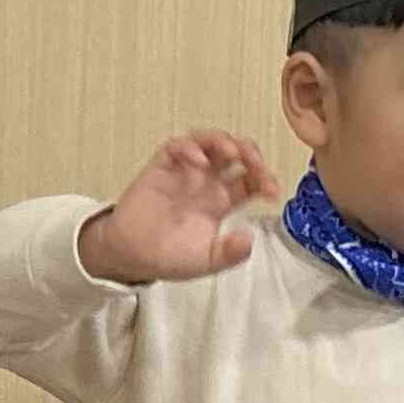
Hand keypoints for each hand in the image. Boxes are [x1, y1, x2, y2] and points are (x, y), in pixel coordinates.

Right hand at [79, 135, 279, 286]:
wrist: (131, 256)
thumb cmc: (169, 256)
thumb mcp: (207, 261)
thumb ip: (230, 253)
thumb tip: (250, 239)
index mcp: (222, 200)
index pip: (251, 179)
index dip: (264, 179)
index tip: (272, 191)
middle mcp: (207, 182)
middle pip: (236, 154)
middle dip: (250, 153)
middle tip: (255, 163)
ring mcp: (185, 172)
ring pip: (210, 143)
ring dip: (224, 142)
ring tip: (232, 153)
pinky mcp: (162, 167)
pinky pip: (178, 146)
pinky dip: (190, 148)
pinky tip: (198, 161)